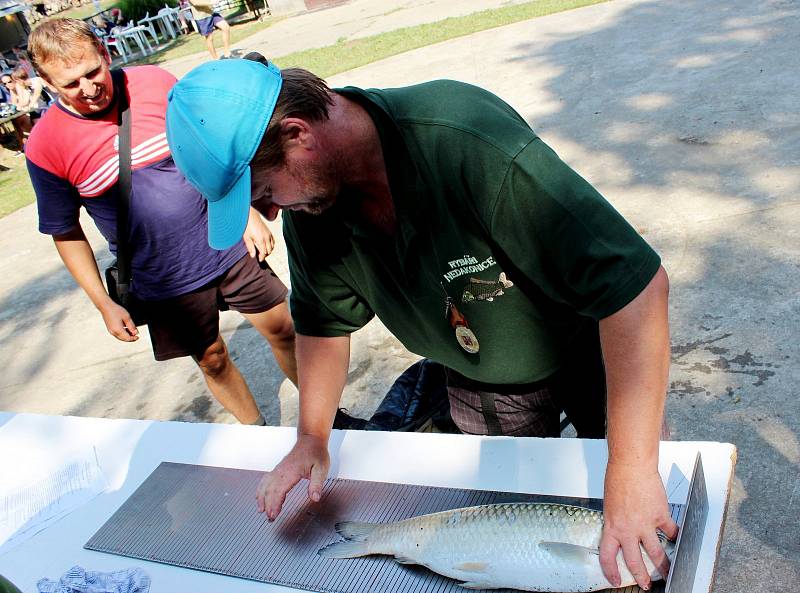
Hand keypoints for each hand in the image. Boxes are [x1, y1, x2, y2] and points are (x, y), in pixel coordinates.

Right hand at [99, 300, 138, 341]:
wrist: (106, 306)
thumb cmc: (116, 310)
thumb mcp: (127, 317)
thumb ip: (132, 326)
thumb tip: (136, 332)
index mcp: (118, 330)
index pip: (127, 338)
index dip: (133, 338)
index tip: (138, 337)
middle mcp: (113, 332)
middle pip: (124, 339)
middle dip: (130, 338)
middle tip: (136, 335)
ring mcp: (110, 331)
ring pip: (120, 337)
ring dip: (126, 336)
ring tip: (132, 332)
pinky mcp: (110, 329)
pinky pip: (117, 334)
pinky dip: (123, 334)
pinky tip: (126, 330)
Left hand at [243, 208, 273, 261]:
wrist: (251, 216)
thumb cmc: (247, 227)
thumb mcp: (247, 238)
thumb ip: (250, 247)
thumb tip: (253, 256)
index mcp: (261, 240)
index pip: (264, 252)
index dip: (262, 257)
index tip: (260, 260)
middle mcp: (267, 238)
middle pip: (269, 250)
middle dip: (265, 254)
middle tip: (260, 256)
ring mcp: (269, 235)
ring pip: (272, 246)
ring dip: (269, 250)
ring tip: (263, 252)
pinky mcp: (270, 232)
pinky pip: (273, 241)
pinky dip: (271, 245)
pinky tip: (267, 246)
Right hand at [256, 434, 328, 519]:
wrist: (311, 440)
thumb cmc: (316, 453)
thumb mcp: (322, 468)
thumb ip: (317, 484)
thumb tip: (315, 498)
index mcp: (291, 471)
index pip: (279, 490)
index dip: (275, 503)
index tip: (273, 514)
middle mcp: (282, 470)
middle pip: (270, 489)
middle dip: (268, 505)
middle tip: (269, 518)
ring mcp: (279, 469)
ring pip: (265, 484)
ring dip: (262, 498)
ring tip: (261, 510)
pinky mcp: (278, 469)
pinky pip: (266, 479)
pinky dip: (261, 489)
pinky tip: (260, 496)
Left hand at [599, 461, 677, 589]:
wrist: (631, 466)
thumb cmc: (617, 480)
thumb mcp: (609, 505)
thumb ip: (616, 521)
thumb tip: (621, 531)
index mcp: (611, 527)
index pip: (607, 556)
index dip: (610, 571)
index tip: (614, 579)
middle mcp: (628, 529)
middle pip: (635, 562)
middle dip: (641, 577)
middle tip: (646, 584)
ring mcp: (645, 525)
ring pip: (656, 553)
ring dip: (663, 565)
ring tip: (668, 572)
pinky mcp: (660, 516)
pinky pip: (670, 532)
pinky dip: (675, 536)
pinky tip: (678, 539)